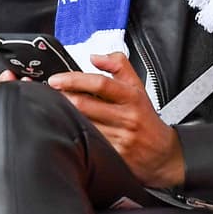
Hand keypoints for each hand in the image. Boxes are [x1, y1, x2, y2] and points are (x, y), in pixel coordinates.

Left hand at [48, 53, 184, 188]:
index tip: (56, 80)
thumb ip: (118, 65)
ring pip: (83, 124)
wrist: (163, 154)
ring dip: (65, 116)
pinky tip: (68, 130)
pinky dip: (75, 135)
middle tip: (49, 94)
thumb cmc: (146, 119)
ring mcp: (120, 138)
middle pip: (85, 105)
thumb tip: (95, 57)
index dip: (74, 80)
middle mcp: (126, 117)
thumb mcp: (138, 87)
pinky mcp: (114, 156)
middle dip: (62, 98)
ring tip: (55, 110)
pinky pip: (88, 143)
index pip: (100, 84)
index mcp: (131, 96)